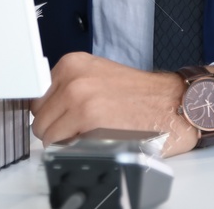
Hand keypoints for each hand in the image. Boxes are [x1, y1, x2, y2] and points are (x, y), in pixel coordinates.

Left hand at [29, 52, 197, 156]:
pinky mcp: (89, 120)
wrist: (176, 103)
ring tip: (95, 132)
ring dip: (66, 140)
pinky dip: (78, 148)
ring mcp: (79, 98)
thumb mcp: (99, 77)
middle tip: (85, 128)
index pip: (37, 98)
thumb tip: (46, 109)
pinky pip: (64, 146)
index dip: (53, 113)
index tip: (63, 118)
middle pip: (39, 118)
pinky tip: (101, 138)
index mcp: (72, 64)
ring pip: (48, 135)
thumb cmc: (144, 95)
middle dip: (58, 129)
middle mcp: (72, 77)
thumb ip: (70, 87)